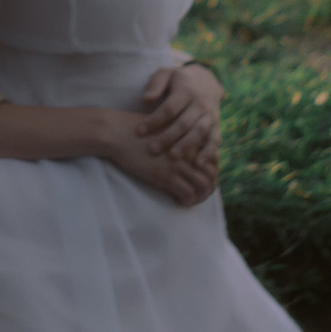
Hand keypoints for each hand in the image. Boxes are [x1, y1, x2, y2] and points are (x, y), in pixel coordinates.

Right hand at [100, 108, 217, 208]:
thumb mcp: (161, 130)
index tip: (200, 178)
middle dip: (209, 187)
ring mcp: (178, 164)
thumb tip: (180, 153)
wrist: (117, 133)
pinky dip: (187, 201)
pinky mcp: (166, 176)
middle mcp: (188, 151)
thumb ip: (175, 140)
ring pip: (204, 186)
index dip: (211, 172)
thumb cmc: (134, 130)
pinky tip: (178, 201)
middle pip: (212, 173)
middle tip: (198, 194)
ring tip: (190, 200)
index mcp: (188, 138)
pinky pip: (187, 194)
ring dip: (200, 197)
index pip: (213, 158)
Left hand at [138, 62, 221, 185]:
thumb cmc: (178, 80)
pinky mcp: (216, 124)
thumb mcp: (166, 74)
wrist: (206, 81)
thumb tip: (146, 100)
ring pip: (199, 132)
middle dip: (168, 137)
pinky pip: (214, 139)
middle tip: (152, 149)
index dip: (154, 120)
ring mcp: (210, 114)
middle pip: (184, 122)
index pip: (169, 108)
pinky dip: (208, 152)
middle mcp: (200, 103)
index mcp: (186, 90)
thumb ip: (155, 84)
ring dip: (187, 145)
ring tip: (173, 157)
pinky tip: (198, 164)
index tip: (139, 131)